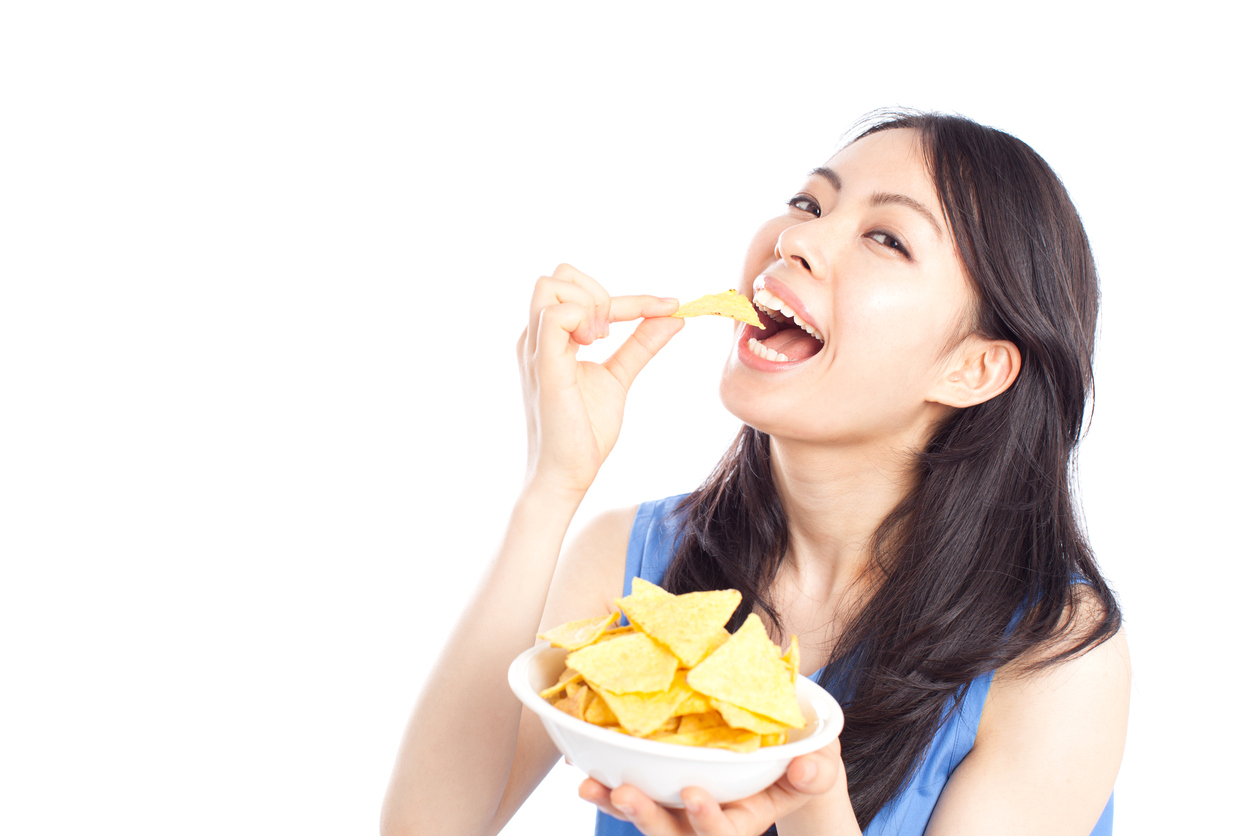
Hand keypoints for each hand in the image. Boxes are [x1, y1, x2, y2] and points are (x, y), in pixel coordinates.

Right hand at [517, 264, 681, 497]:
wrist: (568, 475)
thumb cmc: (584, 432)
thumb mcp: (619, 377)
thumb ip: (640, 345)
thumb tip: (672, 317)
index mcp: (550, 340)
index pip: (580, 291)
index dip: (631, 297)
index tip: (670, 306)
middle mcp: (537, 339)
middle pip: (557, 277)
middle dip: (597, 292)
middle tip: (614, 332)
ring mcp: (536, 350)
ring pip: (551, 286)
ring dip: (591, 303)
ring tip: (604, 340)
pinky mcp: (544, 367)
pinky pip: (556, 318)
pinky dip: (584, 318)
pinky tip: (596, 346)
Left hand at [577, 740, 854, 835]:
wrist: (781, 750)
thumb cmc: (800, 758)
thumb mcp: (817, 764)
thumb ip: (815, 771)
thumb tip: (805, 766)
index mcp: (743, 820)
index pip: (723, 833)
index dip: (707, 821)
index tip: (693, 794)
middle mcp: (705, 821)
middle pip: (672, 834)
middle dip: (647, 817)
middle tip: (624, 793)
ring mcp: (678, 809)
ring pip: (644, 818)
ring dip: (614, 804)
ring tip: (588, 786)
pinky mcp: (660, 788)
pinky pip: (629, 792)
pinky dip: (605, 782)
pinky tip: (582, 764)